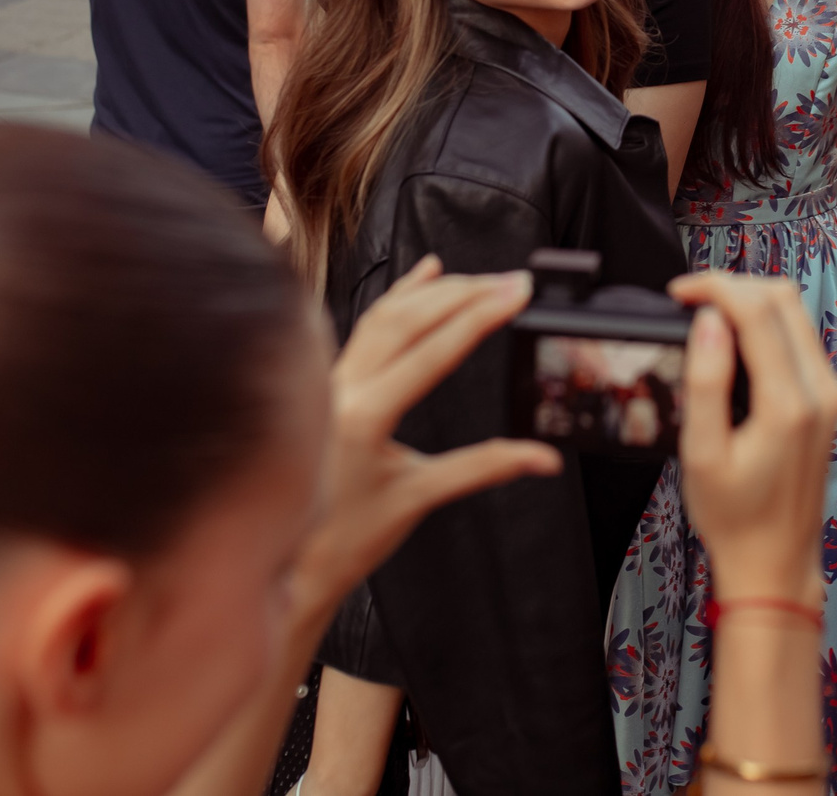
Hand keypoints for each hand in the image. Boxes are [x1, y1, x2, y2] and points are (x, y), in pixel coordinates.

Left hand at [291, 259, 558, 613]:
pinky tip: (425, 273)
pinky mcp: (330, 381)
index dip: (481, 318)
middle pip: (409, 319)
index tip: (516, 295)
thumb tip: (542, 459)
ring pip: (385, 314)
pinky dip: (400, 296)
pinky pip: (367, 325)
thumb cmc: (345, 537)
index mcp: (363, 415)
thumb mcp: (419, 497)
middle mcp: (341, 388)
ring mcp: (331, 380)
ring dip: (436, 291)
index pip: (433, 351)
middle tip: (512, 283)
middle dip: (466, 294)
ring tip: (482, 278)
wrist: (294, 562)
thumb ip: (484, 468)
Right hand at [672, 270, 836, 601]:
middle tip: (689, 299)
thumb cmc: (735, 516)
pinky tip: (732, 342)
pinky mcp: (827, 400)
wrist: (774, 560)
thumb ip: (706, 382)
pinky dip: (765, 324)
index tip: (679, 293)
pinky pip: (799, 339)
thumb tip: (710, 321)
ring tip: (705, 316)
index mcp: (789, 404)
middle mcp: (821, 391)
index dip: (715, 287)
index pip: (758, 309)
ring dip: (750, 301)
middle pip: (784, 298)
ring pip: (795, 313)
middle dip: (734, 285)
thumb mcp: (702, 453)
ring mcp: (830, 395)